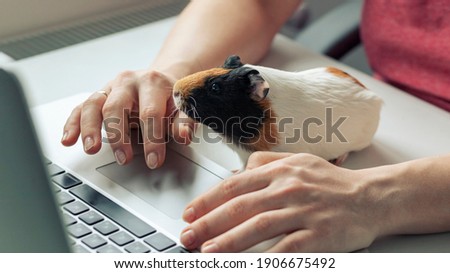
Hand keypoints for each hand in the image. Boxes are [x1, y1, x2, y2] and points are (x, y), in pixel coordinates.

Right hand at [61, 69, 194, 167]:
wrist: (160, 80)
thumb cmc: (170, 97)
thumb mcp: (183, 107)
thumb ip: (184, 122)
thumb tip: (184, 136)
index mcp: (152, 82)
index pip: (150, 112)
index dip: (152, 139)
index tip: (154, 161)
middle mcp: (128, 82)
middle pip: (116, 107)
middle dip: (118, 136)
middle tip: (124, 159)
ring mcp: (110, 88)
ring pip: (93, 105)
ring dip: (89, 129)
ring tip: (91, 149)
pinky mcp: (99, 96)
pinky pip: (81, 108)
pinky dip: (73, 124)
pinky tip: (68, 140)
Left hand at [180, 152, 380, 251]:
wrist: (372, 197)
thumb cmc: (331, 182)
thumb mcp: (297, 160)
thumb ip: (265, 162)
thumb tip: (237, 172)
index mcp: (280, 170)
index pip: (235, 185)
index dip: (208, 200)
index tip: (189, 213)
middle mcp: (289, 187)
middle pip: (240, 206)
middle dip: (209, 222)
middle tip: (188, 236)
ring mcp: (304, 210)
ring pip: (258, 226)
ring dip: (229, 240)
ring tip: (207, 251)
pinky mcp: (319, 234)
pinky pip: (286, 248)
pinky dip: (264, 258)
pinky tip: (248, 265)